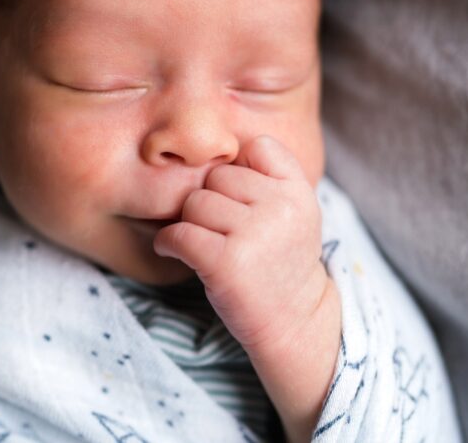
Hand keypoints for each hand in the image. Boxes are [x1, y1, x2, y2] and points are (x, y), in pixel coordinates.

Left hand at [153, 134, 330, 352]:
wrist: (295, 323)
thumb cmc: (282, 262)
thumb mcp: (296, 212)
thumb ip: (269, 176)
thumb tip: (214, 147)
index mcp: (300, 191)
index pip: (258, 145)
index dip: (241, 168)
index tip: (240, 198)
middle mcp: (281, 207)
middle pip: (217, 175)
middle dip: (211, 201)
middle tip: (221, 230)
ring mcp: (255, 233)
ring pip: (195, 202)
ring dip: (190, 223)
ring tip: (204, 244)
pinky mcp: (227, 262)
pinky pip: (178, 233)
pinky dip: (167, 243)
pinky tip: (175, 252)